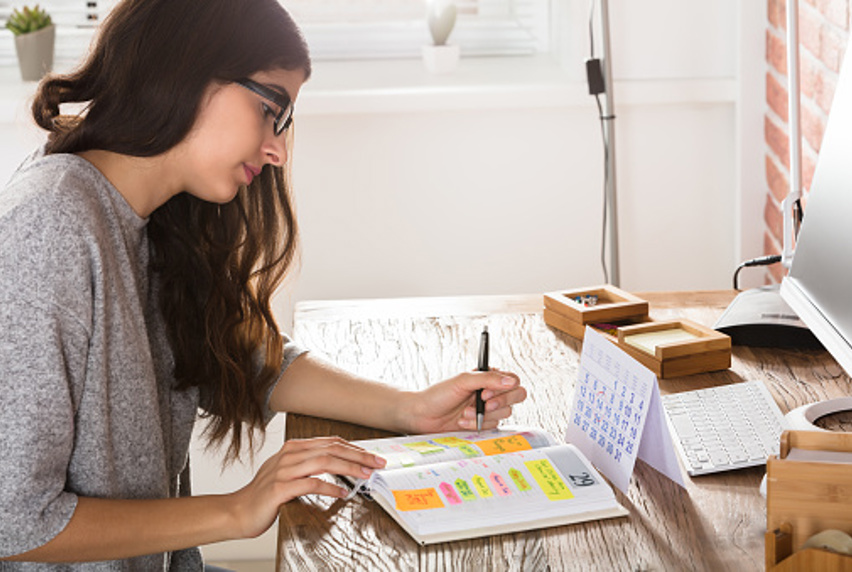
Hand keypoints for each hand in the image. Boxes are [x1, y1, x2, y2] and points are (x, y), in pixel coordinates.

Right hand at [226, 436, 385, 538]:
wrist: (237, 511)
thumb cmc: (265, 495)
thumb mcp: (288, 472)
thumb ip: (309, 466)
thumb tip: (339, 466)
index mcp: (293, 448)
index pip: (330, 442)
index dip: (354, 448)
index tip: (371, 456)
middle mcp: (289, 455)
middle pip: (331, 449)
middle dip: (358, 456)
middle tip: (377, 463)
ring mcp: (283, 470)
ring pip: (324, 463)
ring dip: (349, 468)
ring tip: (366, 475)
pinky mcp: (279, 488)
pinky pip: (311, 484)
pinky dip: (330, 488)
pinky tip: (342, 493)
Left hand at [404, 370, 525, 433]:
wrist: (423, 416)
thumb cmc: (439, 394)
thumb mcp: (463, 381)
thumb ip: (488, 379)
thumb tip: (511, 381)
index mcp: (487, 377)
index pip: (513, 380)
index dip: (505, 388)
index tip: (486, 393)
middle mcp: (491, 391)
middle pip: (517, 396)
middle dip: (500, 402)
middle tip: (483, 404)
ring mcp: (488, 408)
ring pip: (505, 413)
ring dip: (483, 415)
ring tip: (464, 413)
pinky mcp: (483, 423)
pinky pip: (493, 426)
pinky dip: (477, 424)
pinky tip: (462, 422)